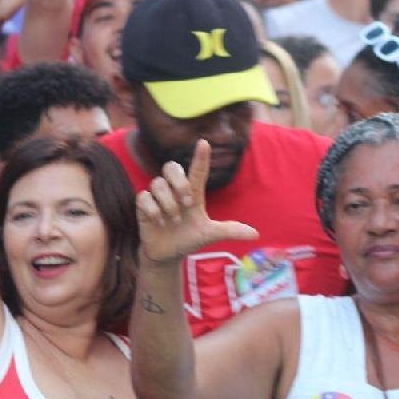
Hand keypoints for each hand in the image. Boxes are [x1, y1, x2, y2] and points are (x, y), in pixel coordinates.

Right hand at [137, 140, 258, 263]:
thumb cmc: (189, 239)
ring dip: (168, 203)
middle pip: (171, 167)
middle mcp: (174, 191)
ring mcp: (158, 197)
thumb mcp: (210, 235)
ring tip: (172, 220)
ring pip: (157, 183)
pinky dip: (153, 210)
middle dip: (179, 183)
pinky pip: (144, 197)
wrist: (167, 255)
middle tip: (187, 203)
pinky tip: (159, 222)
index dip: (200, 157)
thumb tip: (256, 234)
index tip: (204, 142)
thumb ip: (230, 231)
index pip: (197, 170)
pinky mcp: (143, 206)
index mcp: (193, 194)